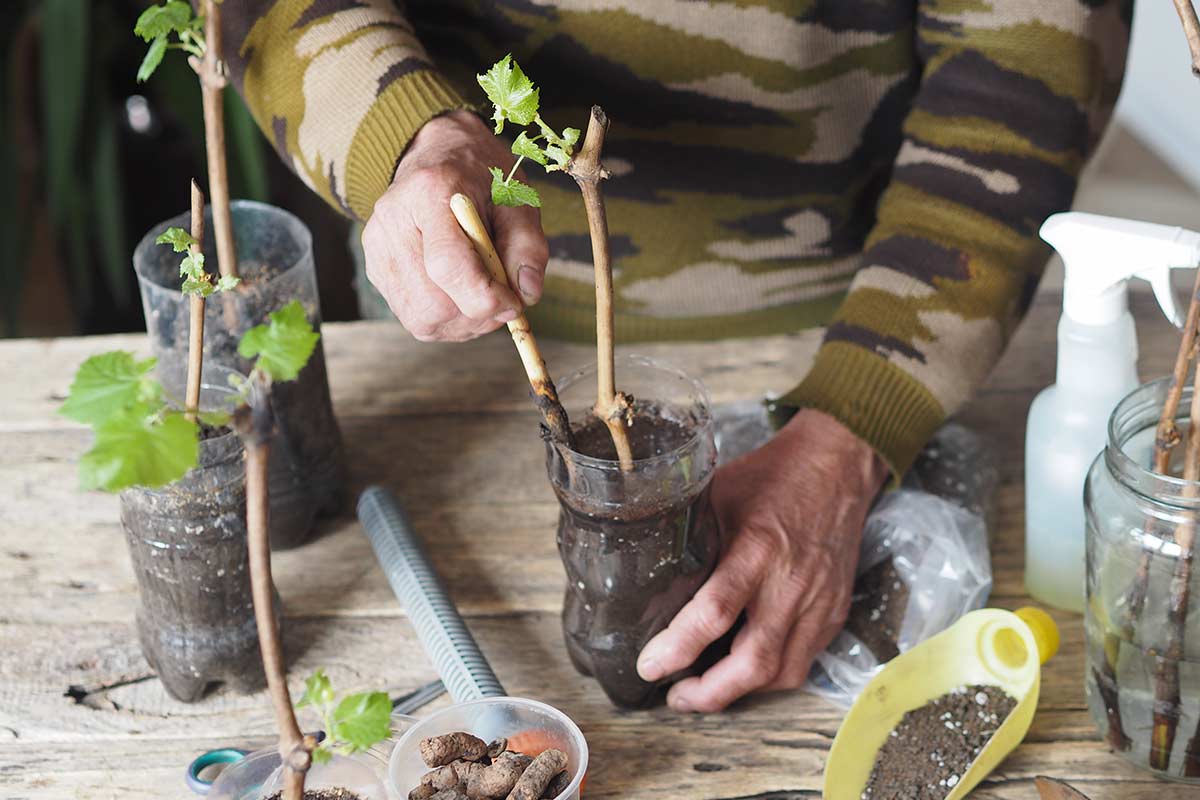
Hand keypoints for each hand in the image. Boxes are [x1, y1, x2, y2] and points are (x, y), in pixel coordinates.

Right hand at [361, 110, 549, 341]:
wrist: (438, 154)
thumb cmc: (482, 178)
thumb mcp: (517, 199)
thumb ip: (528, 245)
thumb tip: (527, 295)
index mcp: (429, 192)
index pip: (447, 264)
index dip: (484, 296)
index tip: (515, 303)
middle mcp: (393, 222)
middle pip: (432, 302)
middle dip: (477, 314)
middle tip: (504, 299)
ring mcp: (378, 249)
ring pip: (422, 318)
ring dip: (464, 321)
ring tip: (483, 294)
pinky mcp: (376, 270)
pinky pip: (415, 317)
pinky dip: (447, 319)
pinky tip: (462, 294)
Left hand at [636, 408, 887, 711]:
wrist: (837, 467)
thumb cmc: (772, 478)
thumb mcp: (718, 494)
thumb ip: (688, 534)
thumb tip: (643, 568)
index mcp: (757, 548)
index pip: (716, 611)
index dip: (679, 647)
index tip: (650, 666)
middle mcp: (792, 583)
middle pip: (754, 661)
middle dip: (711, 693)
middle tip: (676, 697)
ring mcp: (818, 603)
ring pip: (782, 673)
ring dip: (740, 692)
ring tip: (704, 690)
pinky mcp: (833, 613)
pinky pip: (802, 662)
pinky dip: (769, 677)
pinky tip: (742, 671)